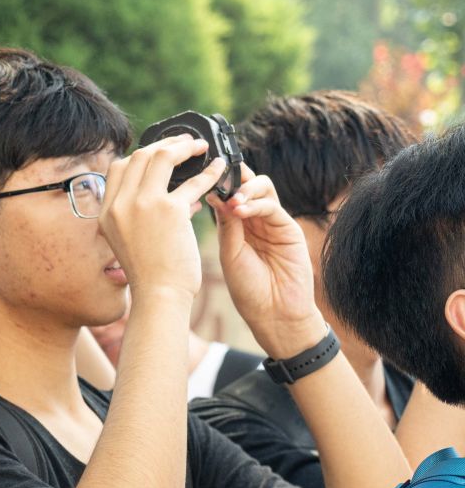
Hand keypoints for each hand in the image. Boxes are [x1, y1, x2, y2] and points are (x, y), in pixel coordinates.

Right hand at [97, 135, 225, 299]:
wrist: (158, 295)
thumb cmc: (150, 272)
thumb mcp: (129, 239)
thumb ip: (139, 214)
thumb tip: (171, 194)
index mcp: (106, 211)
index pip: (119, 167)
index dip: (142, 155)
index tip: (161, 153)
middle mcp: (119, 203)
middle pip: (139, 156)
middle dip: (165, 144)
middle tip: (186, 143)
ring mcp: (142, 204)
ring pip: (161, 157)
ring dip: (185, 148)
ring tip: (202, 147)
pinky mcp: (168, 210)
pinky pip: (193, 181)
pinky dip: (209, 172)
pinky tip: (220, 169)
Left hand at [206, 168, 328, 358]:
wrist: (274, 313)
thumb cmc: (248, 289)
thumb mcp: (230, 253)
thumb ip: (226, 225)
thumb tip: (212, 194)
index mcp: (234, 225)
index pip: (225, 193)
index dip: (214, 182)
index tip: (198, 174)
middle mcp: (253, 220)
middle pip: (245, 184)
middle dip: (231, 176)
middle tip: (216, 176)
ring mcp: (272, 222)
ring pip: (262, 188)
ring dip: (244, 188)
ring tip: (231, 199)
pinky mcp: (289, 228)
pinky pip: (273, 206)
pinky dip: (256, 204)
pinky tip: (241, 210)